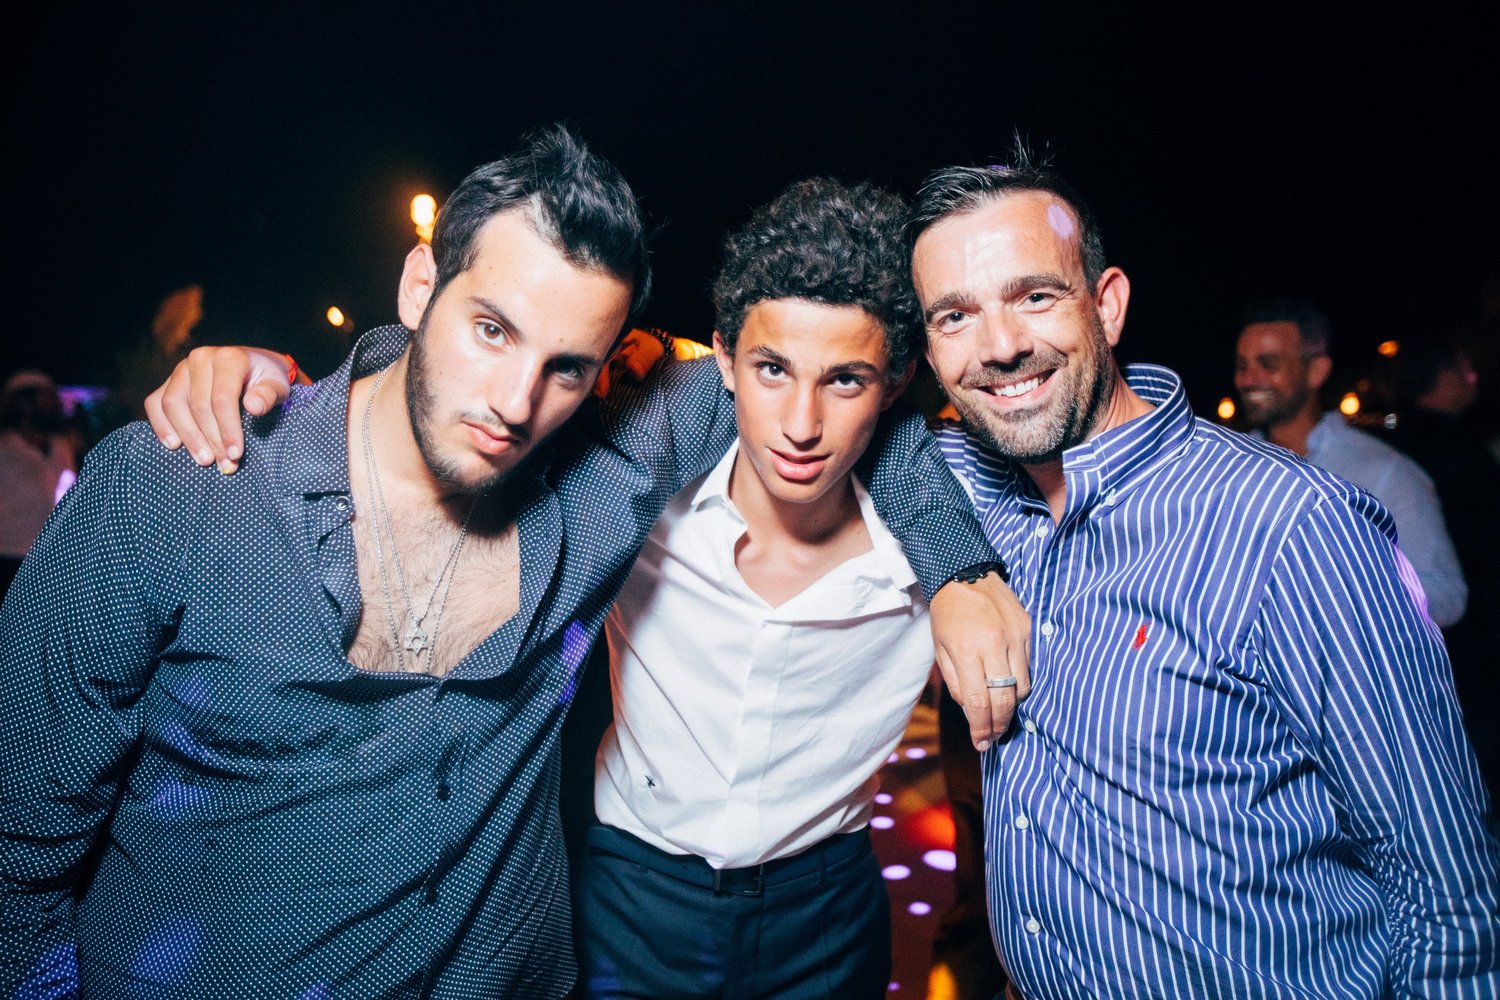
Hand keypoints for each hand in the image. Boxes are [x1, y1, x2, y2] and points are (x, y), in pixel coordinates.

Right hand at [144, 347, 294, 472]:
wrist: (253, 367)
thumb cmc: (266, 380)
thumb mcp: (277, 385)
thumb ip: (269, 395)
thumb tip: (254, 406)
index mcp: (229, 358)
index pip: (222, 397)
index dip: (228, 429)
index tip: (236, 454)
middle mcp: (201, 359)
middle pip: (198, 405)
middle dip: (211, 439)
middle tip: (224, 465)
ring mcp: (181, 370)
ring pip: (173, 404)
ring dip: (188, 436)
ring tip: (204, 460)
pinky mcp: (168, 382)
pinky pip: (154, 403)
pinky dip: (161, 425)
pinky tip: (174, 445)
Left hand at [929, 571, 1031, 750]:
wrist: (964, 573)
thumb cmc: (947, 614)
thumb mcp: (940, 649)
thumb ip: (955, 682)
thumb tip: (973, 711)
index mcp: (966, 651)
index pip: (979, 703)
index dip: (981, 728)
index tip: (981, 744)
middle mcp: (994, 645)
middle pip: (1004, 700)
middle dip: (999, 725)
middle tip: (993, 738)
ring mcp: (1015, 636)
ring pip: (1022, 687)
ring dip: (1012, 706)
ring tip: (1001, 714)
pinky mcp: (1027, 629)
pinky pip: (1029, 667)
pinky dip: (1020, 683)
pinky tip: (1009, 688)